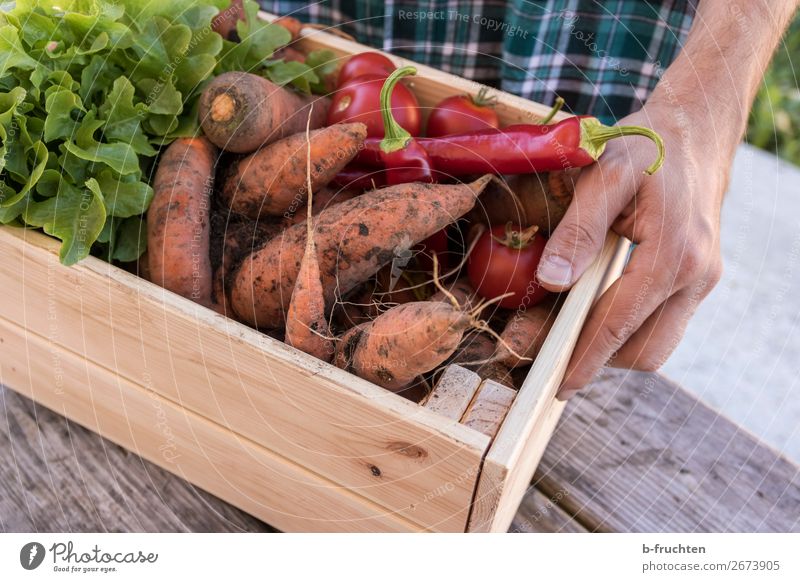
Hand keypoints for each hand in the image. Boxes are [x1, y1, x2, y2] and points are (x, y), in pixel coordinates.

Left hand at [536, 99, 728, 399]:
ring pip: (658, 342)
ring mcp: (702, 280)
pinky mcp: (698, 278)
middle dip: (599, 361)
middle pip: (646, 350)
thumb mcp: (605, 174)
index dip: (586, 359)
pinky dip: (629, 327)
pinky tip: (597, 311)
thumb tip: (552, 281)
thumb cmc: (646, 148)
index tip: (559, 386)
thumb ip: (578, 228)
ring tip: (571, 334)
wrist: (696, 131)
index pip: (621, 325)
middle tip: (554, 358)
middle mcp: (696, 276)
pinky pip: (664, 321)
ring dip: (615, 347)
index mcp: (673, 254)